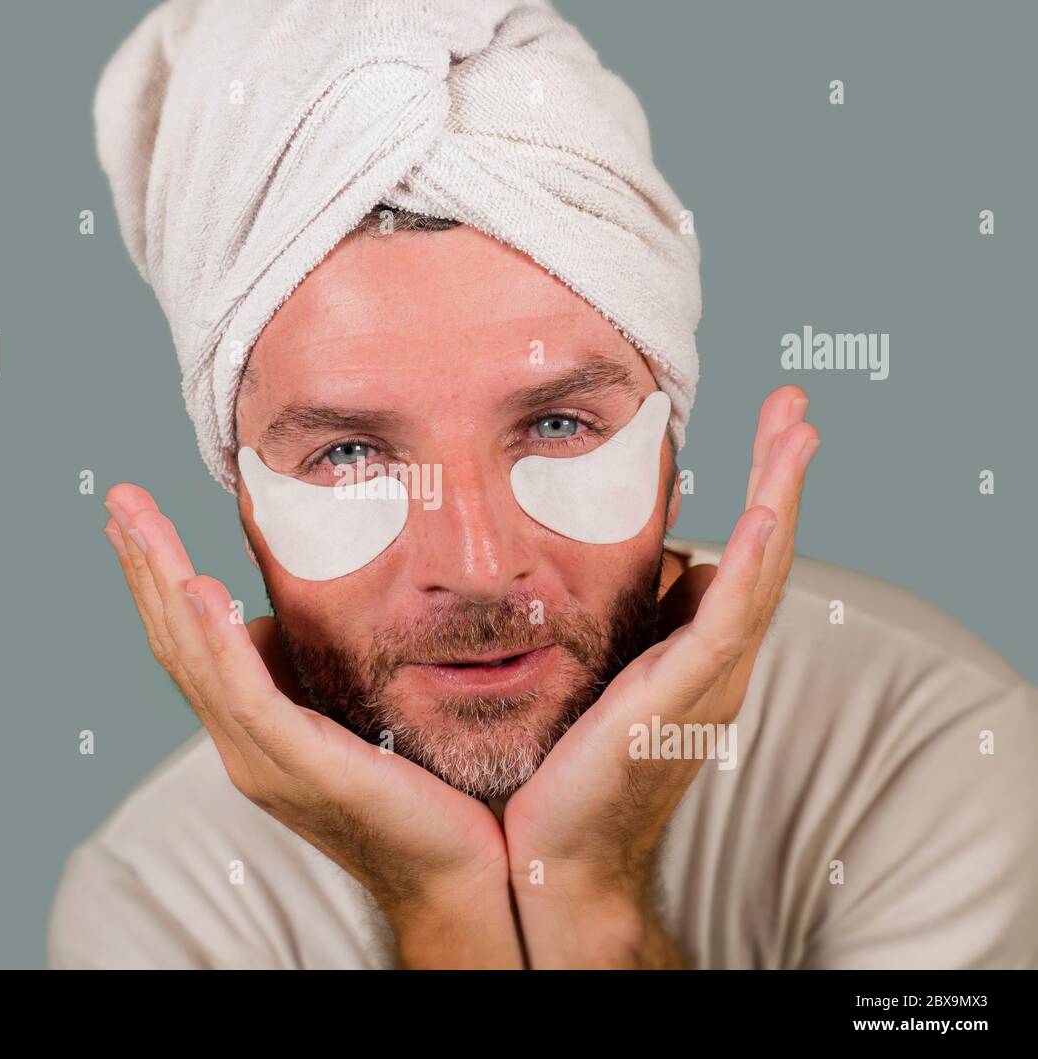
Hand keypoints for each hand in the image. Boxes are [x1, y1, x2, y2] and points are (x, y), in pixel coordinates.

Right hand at [102, 484, 522, 967]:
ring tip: (139, 525)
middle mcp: (243, 746)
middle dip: (145, 568)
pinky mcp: (305, 767)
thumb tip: (268, 620)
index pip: (190, 644)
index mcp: (252, 732)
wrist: (455, 871)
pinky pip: (250, 697)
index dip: (158, 581)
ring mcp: (266, 760)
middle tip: (119, 500)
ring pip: (199, 661)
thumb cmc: (411, 792)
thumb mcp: (342, 715)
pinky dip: (220, 641)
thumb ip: (299, 675)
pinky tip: (200, 590)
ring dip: (165, 586)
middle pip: (178, 643)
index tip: (136, 521)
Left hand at [501, 385, 819, 967]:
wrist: (559, 854)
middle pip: (764, 554)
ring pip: (757, 575)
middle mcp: (716, 665)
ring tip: (796, 433)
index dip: (760, 491)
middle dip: (780, 476)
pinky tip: (763, 514)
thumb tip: (650, 566)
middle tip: (795, 407)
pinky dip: (749, 566)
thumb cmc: (571, 768)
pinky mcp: (680, 701)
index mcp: (697, 656)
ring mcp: (706, 683)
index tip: (768, 427)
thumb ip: (631, 623)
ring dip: (778, 499)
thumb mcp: (602, 673)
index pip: (741, 559)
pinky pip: (726, 622)